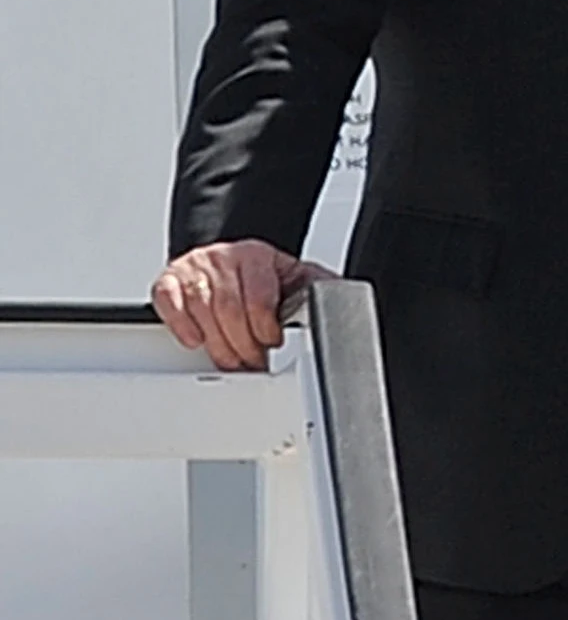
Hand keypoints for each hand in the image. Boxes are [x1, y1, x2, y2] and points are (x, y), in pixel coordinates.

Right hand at [150, 241, 336, 370]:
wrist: (239, 261)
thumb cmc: (270, 280)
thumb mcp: (303, 282)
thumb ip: (323, 294)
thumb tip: (346, 313)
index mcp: (259, 257)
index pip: (259, 298)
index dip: (266, 329)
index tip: (274, 346)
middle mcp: (225, 258)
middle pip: (229, 309)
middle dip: (243, 345)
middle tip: (254, 363)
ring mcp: (195, 267)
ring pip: (201, 309)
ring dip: (218, 344)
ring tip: (233, 359)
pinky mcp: (170, 280)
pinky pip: (169, 302)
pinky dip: (182, 325)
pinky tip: (197, 340)